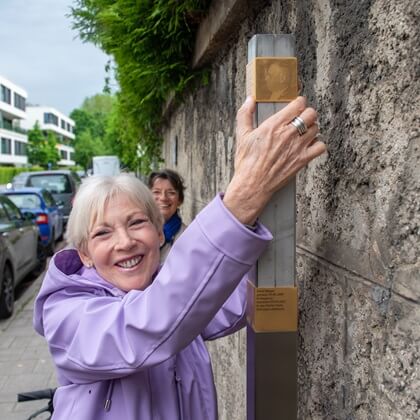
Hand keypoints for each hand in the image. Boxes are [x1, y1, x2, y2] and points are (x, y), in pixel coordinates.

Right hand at [224, 96, 325, 223]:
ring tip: (304, 133)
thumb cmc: (247, 162)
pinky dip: (317, 145)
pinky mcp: (302, 160)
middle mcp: (288, 134)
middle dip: (307, 114)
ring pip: (316, 128)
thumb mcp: (242, 136)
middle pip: (311, 114)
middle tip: (301, 119)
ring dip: (312, 128)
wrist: (252, 184)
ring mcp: (298, 147)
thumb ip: (245, 115)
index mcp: (274, 125)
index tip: (296, 106)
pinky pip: (320, 147)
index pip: (297, 104)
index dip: (298, 103)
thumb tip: (249, 100)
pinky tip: (309, 146)